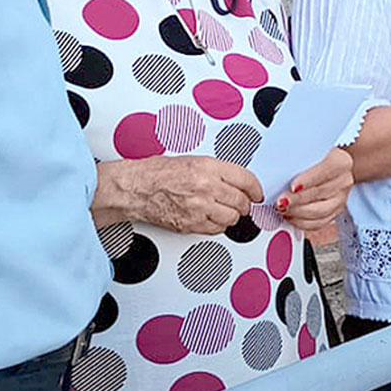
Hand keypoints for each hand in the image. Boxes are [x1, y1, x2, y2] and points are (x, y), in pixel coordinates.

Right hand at [98, 157, 263, 234]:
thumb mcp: (191, 161)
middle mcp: (206, 188)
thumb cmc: (155, 173)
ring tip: (225, 210)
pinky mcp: (190, 225)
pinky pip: (216, 229)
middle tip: (243, 203)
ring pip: (231, 218)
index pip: (245, 180)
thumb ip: (216, 172)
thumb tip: (235, 182)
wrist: (134, 189)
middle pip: (241, 202)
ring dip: (232, 215)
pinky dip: (218, 225)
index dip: (255, 189)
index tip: (257, 193)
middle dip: (245, 204)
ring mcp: (199, 208)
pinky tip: (212, 218)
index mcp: (207, 168)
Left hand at [275, 148, 351, 231]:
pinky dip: (301, 222)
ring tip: (282, 208)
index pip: (326, 170)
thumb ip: (296, 158)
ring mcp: (340, 198)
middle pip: (320, 193)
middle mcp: (343, 180)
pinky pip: (318, 223)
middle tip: (280, 201)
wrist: (326, 165)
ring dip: (297, 212)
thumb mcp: (307, 151)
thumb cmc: (313, 158)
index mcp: (340, 161)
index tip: (293, 187)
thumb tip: (277, 169)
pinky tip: (290, 215)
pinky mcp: (334, 212)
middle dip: (297, 200)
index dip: (309, 180)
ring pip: (319, 212)